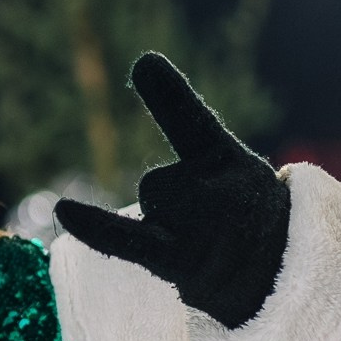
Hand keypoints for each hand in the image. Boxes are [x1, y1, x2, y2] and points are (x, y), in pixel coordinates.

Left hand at [54, 53, 289, 328]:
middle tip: (212, 230)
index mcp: (228, 162)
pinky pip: (126, 240)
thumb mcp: (236, 167)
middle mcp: (214, 190)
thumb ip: (194, 136)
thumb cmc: (248, 214)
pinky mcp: (177, 261)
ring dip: (168, 227)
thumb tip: (145, 93)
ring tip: (208, 248)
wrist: (276, 277)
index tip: (145, 64)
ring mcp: (196, 227)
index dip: (169, 96)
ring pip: (150, 208)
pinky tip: (64, 210)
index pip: (193, 124)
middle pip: (156, 186)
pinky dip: (94, 227)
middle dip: (174, 205)